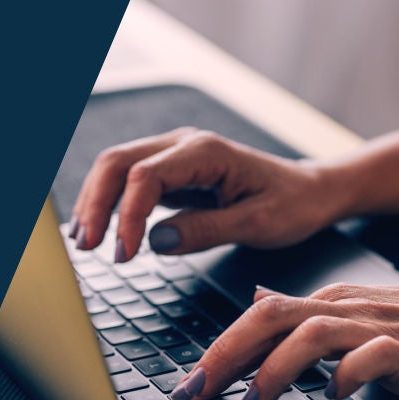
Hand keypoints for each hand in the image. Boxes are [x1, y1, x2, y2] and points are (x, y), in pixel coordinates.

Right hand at [70, 127, 344, 261]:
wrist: (312, 191)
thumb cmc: (293, 205)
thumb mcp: (258, 225)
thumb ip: (206, 231)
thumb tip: (155, 241)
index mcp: (207, 152)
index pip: (145, 176)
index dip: (126, 215)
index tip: (123, 254)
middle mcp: (185, 145)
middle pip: (118, 162)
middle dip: (96, 203)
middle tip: (87, 248)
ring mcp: (177, 156)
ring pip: (117, 168)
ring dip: (97, 202)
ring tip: (85, 243)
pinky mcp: (174, 172)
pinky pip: (131, 181)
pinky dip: (111, 203)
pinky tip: (101, 230)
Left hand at [168, 284, 398, 399]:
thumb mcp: (362, 316)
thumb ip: (309, 314)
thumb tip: (256, 302)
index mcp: (335, 302)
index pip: (261, 317)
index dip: (216, 350)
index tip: (185, 387)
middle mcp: (351, 309)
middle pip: (272, 316)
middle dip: (224, 354)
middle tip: (194, 393)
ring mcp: (384, 328)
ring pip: (312, 333)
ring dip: (274, 369)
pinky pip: (375, 357)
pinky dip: (348, 374)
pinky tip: (334, 396)